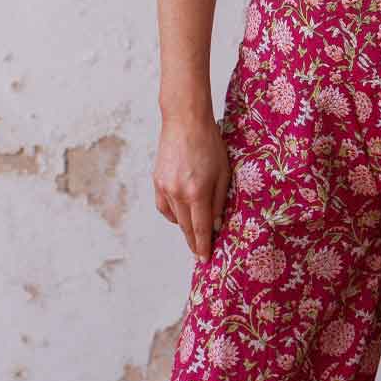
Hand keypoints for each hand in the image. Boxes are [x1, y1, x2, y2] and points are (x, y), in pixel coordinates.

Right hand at [153, 113, 231, 260]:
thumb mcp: (224, 172)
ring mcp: (164, 187)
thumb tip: (217, 224)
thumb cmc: (209, 143)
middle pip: (185, 227)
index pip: (200, 228)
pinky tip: (181, 215)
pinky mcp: (157, 181)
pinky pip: (164, 206)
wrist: (185, 121)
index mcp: (197, 192)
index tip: (205, 259)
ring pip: (174, 217)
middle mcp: (178, 193)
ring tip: (193, 234)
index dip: (203, 246)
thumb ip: (220, 201)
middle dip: (193, 242)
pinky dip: (172, 214)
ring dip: (184, 228)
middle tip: (200, 254)